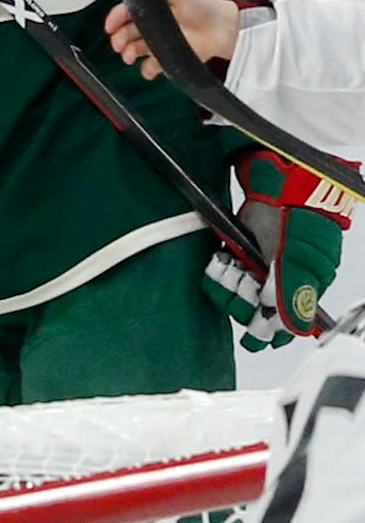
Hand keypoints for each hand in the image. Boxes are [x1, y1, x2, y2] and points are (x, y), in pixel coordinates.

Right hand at [104, 0, 241, 79]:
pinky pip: (152, 66)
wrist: (226, 27)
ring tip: (129, 56)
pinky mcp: (168, 57)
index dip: (115, 18)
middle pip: (126, 33)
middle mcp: (152, 26)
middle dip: (118, 39)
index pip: (127, 12)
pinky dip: (147, 70)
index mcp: (152, 8)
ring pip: (135, 49)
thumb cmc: (205, 7)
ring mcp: (159, 42)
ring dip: (128, 54)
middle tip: (119, 45)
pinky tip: (148, 70)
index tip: (110, 25)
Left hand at [208, 150, 355, 348]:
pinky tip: (221, 262)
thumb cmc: (304, 223)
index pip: (285, 323)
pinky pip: (224, 269)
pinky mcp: (239, 248)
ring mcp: (258, 263)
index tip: (254, 337)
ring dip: (228, 287)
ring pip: (236, 291)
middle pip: (254, 308)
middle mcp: (279, 279)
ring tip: (230, 272)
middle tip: (242, 289)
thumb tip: (291, 328)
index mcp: (303, 287)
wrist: (285, 186)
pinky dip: (218, 270)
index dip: (268, 332)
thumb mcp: (302, 261)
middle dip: (244, 304)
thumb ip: (294, 293)